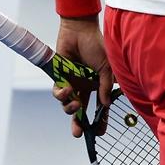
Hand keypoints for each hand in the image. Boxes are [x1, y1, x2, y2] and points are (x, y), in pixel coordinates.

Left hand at [52, 17, 113, 137]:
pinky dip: (61, 95)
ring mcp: (72, 82)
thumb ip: (106, 85)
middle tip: (78, 133)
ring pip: (68, 104)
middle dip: (79, 124)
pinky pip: (58, 93)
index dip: (100, 120)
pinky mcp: (60, 77)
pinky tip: (67, 89)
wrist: (79, 30)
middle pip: (81, 110)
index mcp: (98, 84)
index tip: (99, 132)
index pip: (100, 106)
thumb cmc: (97, 45)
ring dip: (70, 108)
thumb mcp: (107, 67)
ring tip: (75, 104)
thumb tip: (105, 103)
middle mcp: (85, 86)